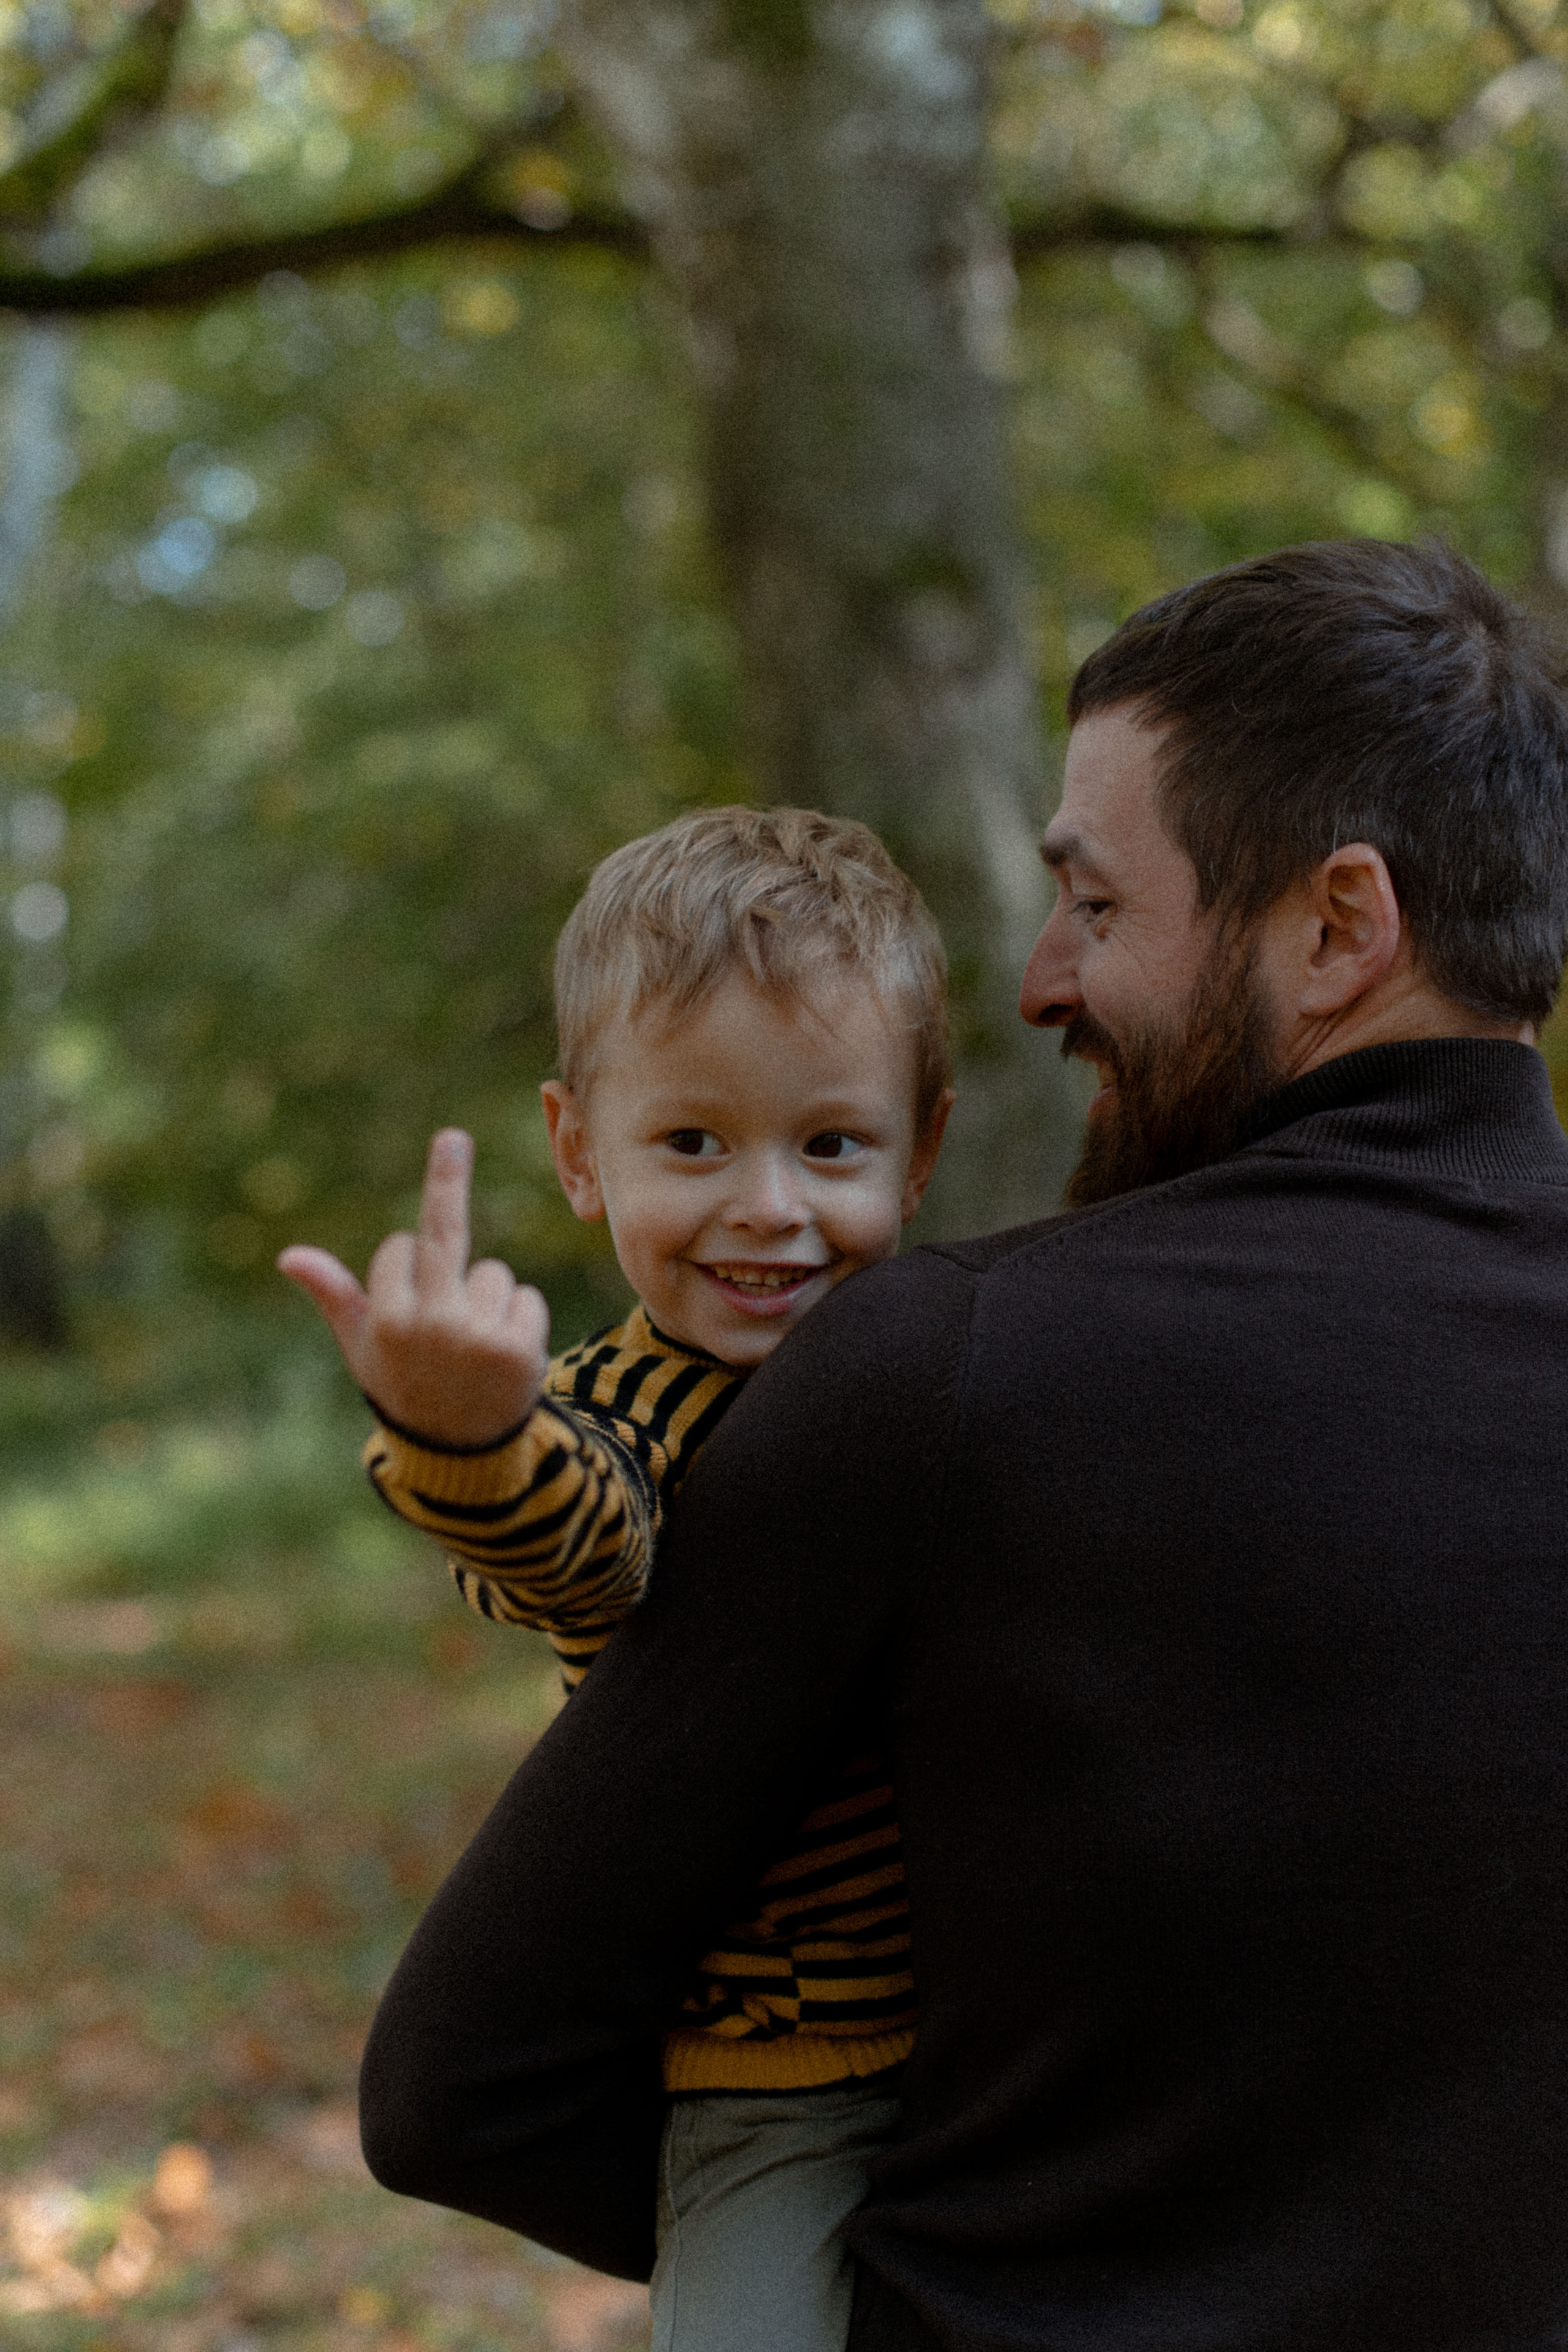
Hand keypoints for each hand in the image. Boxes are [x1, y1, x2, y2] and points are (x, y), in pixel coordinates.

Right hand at [277, 1128, 549, 1447]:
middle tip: (452, 1135)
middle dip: (445, 1178)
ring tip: (476, 1347)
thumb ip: (335, 1297)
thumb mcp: (364, 1348)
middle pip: (444, 1235)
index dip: (406, 1261)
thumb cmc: (407, 1389)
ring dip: (487, 1297)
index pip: (401, 1249)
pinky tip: (506, 1356)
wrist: (463, 1456)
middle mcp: (430, 1325)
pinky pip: (525, 1297)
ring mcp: (477, 1336)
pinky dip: (521, 1318)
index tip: (407, 1288)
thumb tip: (289, 1256)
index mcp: (387, 1322)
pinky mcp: (520, 1348)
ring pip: (492, 1272)